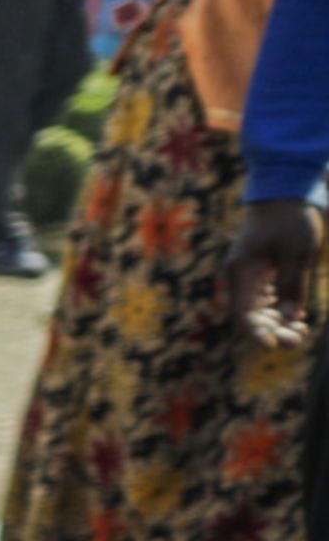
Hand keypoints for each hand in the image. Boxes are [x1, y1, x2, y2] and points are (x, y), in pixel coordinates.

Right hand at [224, 198, 323, 347]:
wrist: (283, 193)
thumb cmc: (290, 221)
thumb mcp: (297, 253)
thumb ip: (293, 286)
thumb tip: (290, 318)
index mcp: (242, 272)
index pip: (243, 313)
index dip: (256, 333)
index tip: (272, 347)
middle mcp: (240, 277)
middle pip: (250, 315)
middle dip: (273, 330)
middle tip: (299, 340)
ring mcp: (248, 275)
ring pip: (258, 309)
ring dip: (277, 322)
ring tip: (302, 331)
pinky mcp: (259, 271)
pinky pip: (265, 298)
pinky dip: (279, 309)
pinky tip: (297, 316)